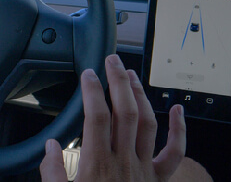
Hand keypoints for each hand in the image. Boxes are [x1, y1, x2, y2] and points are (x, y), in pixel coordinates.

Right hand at [40, 54, 185, 181]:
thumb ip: (51, 174)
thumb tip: (51, 146)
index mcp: (96, 167)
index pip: (96, 118)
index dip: (92, 91)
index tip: (88, 74)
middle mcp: (123, 163)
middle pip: (125, 112)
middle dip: (118, 82)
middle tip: (112, 61)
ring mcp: (143, 171)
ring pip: (147, 124)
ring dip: (140, 95)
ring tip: (131, 75)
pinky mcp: (157, 181)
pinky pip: (174, 153)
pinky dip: (179, 130)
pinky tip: (177, 108)